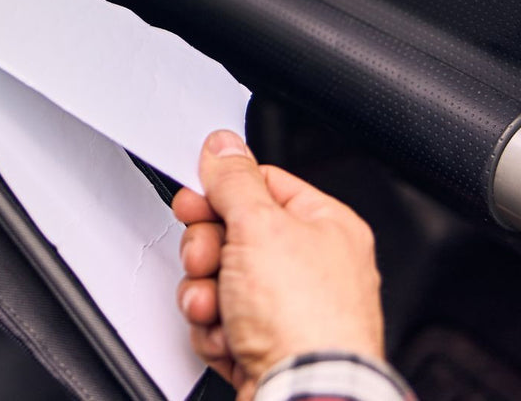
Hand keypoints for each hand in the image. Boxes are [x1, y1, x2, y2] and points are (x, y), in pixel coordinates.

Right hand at [172, 131, 384, 400]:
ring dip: (204, 291)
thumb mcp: (260, 225)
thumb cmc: (305, 319)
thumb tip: (224, 145)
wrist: (304, 398)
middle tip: (207, 258)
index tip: (194, 200)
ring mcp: (289, 310)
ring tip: (216, 306)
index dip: (221, 192)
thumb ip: (234, 179)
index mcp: (326, 228)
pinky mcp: (266, 346)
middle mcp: (312, 268)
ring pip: (220, 278)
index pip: (262, 186)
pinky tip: (226, 337)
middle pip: (233, 233)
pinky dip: (213, 328)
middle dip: (207, 249)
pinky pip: (220, 319)